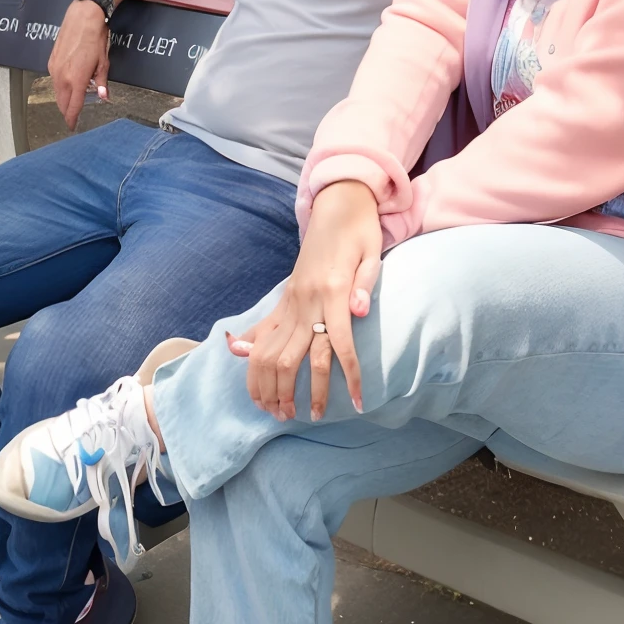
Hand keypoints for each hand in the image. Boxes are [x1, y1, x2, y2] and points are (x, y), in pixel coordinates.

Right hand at [49, 0, 111, 128]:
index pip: (72, 107)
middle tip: (74, 114)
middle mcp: (62, 76)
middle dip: (67, 110)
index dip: (72, 119)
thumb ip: (101, 81)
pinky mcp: (51, 60)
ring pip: (56, 91)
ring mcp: (54, 68)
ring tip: (74, 97)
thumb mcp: (103, 62)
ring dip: (64, 97)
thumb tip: (103, 95)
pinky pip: (54, 79)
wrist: (83, 17)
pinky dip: (60, 85)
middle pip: (61, 102)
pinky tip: (69, 82)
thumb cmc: (95, 37)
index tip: (73, 126)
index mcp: (77, 79)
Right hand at [227, 181, 382, 420]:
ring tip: (277, 410)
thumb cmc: (360, 231)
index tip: (358, 404)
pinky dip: (252, 357)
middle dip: (300, 391)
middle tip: (305, 418)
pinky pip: (263, 332)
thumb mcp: (373, 253)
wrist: (337, 205)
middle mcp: (306, 299)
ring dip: (272, 384)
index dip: (349, 377)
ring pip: (271, 350)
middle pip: (297, 357)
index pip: (339, 344)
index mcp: (333, 290)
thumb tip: (359, 311)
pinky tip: (251, 378)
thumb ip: (365, 284)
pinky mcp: (284, 299)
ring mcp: (291, 300)